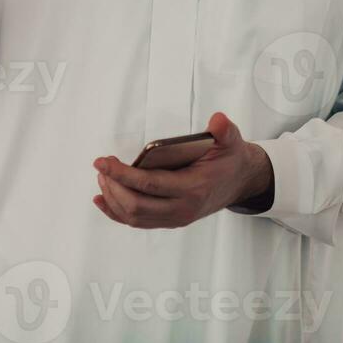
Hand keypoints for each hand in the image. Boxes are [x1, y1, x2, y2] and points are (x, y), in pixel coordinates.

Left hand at [91, 112, 273, 228]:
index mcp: (193, 188)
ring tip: (104, 177)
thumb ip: (224, 131)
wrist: (240, 181)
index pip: (149, 185)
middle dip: (113, 185)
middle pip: (136, 205)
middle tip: (102, 167)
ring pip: (134, 217)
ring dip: (113, 198)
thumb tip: (218, 121)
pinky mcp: (170, 220)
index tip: (102, 162)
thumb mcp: (231, 141)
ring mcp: (176, 218)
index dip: (122, 174)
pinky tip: (102, 199)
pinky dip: (117, 212)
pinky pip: (139, 222)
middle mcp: (183, 208)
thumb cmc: (230, 159)